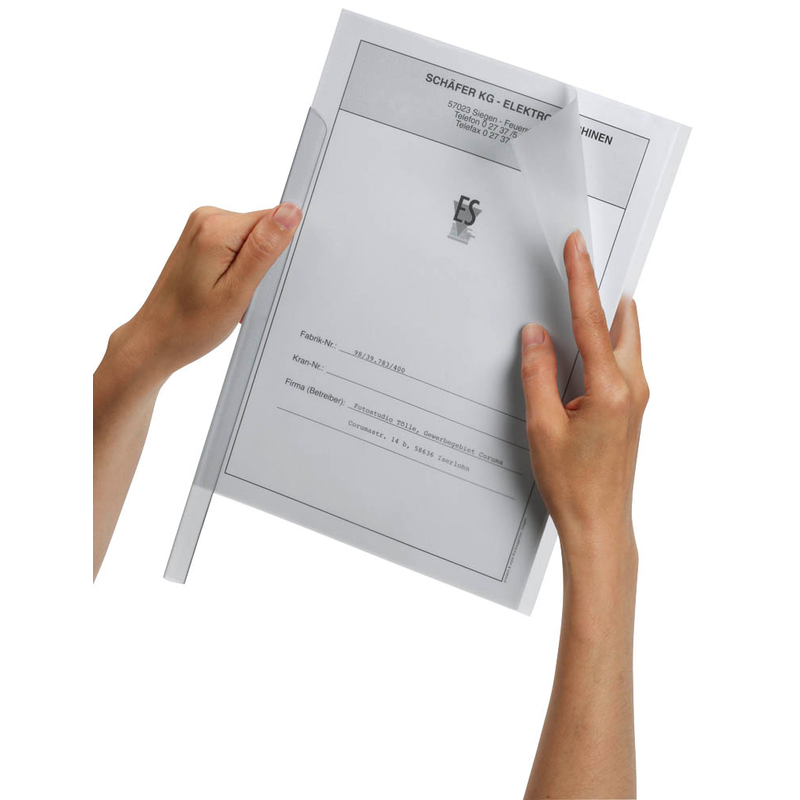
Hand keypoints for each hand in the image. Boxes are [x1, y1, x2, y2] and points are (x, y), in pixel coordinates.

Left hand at [109, 203, 301, 385]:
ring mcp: (202, 227)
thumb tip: (290, 212)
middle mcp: (207, 219)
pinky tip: (227, 289)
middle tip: (245, 293)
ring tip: (233, 294)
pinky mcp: (202, 238)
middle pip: (262, 229)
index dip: (277, 252)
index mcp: (216, 229)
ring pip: (252, 239)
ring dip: (252, 269)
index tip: (261, 279)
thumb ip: (264, 248)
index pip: (273, 220)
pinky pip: (238, 245)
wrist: (157, 338)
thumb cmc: (192, 324)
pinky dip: (240, 269)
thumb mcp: (237, 291)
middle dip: (264, 263)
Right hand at [520, 230, 647, 570]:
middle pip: (621, 322)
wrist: (600, 523)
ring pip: (625, 340)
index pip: (591, 320)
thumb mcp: (542, 427)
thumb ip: (538, 374)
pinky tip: (583, 350)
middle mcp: (633, 388)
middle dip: (600, 292)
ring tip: (579, 303)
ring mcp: (637, 398)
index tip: (578, 248)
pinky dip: (605, 343)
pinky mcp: (632, 408)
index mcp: (611, 389)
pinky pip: (623, 361)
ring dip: (604, 319)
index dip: (581, 278)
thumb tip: (536, 336)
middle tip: (581, 265)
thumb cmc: (574, 485)